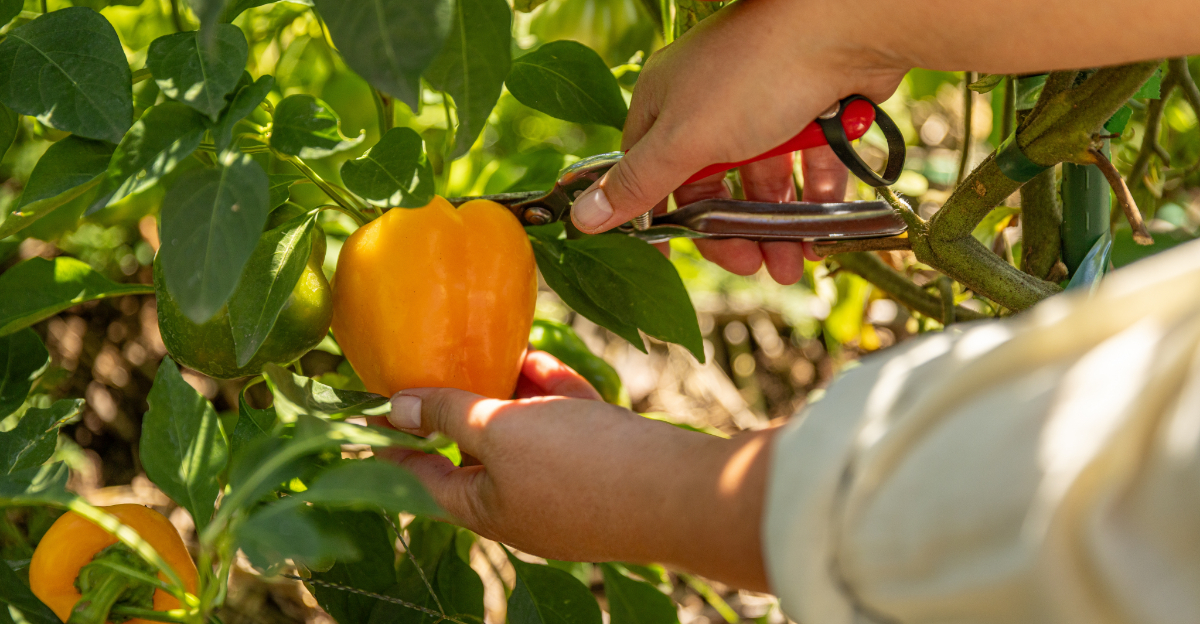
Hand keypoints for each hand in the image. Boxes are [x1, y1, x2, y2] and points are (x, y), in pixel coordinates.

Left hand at [374, 349, 776, 591]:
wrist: (679, 489)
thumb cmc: (579, 466)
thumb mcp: (498, 432)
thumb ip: (446, 413)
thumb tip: (394, 406)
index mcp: (486, 510)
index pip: (422, 476)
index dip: (393, 442)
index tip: (366, 412)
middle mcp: (522, 504)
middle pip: (476, 451)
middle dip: (460, 405)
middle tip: (434, 361)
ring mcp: (566, 486)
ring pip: (525, 433)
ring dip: (508, 391)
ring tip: (488, 346)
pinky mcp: (603, 465)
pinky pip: (566, 427)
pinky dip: (551, 394)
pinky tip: (540, 357)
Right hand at [569, 0, 906, 239]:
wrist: (845, 27)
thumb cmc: (754, 74)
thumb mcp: (684, 139)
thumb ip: (638, 184)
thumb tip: (581, 219)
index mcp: (666, 102)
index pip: (650, 171)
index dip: (660, 217)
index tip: (671, 259)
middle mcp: (712, 102)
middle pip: (712, 184)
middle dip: (731, 232)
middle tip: (752, 267)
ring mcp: (765, 103)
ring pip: (764, 179)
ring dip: (776, 226)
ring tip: (791, 263)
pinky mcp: (813, 108)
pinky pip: (809, 164)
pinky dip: (814, 200)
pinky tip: (821, 232)